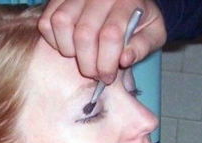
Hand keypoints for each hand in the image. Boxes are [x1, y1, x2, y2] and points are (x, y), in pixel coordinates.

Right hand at [38, 0, 166, 83]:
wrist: (129, 1)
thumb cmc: (140, 21)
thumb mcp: (154, 33)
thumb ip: (143, 47)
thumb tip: (124, 59)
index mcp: (128, 1)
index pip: (111, 35)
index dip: (106, 63)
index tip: (108, 77)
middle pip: (84, 33)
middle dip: (88, 64)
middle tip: (94, 74)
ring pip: (61, 23)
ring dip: (68, 50)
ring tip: (80, 56)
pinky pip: (47, 20)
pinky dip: (53, 39)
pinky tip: (68, 45)